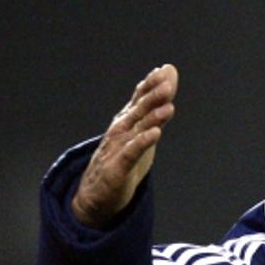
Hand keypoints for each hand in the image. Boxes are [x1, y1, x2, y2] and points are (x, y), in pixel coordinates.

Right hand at [72, 64, 178, 227]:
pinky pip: (131, 153)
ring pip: (136, 129)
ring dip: (151, 117)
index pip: (140, 99)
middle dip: (153, 94)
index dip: (152, 84)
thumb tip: (168, 86)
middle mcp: (121, 131)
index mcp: (127, 122)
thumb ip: (156, 111)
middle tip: (168, 79)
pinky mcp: (117, 168)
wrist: (96, 195)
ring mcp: (117, 148)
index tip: (167, 69)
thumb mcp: (142, 135)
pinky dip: (142, 143)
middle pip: (139, 110)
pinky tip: (155, 134)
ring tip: (168, 106)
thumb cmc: (121, 161)